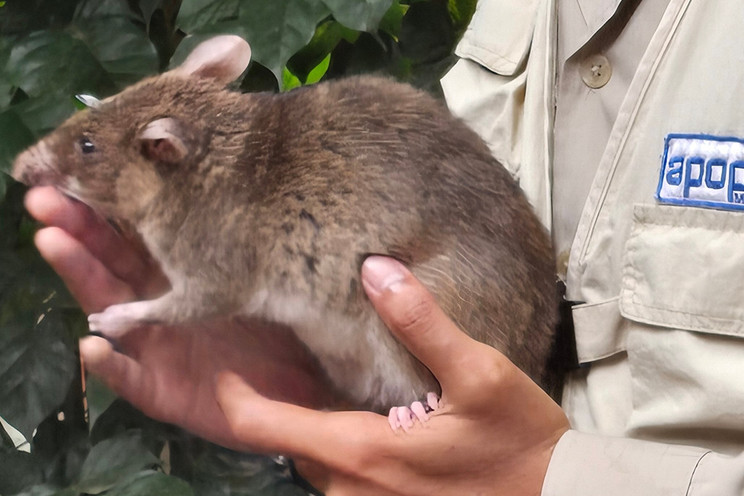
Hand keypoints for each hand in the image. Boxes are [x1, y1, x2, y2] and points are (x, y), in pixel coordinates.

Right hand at [26, 187, 332, 449]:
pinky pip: (131, 378)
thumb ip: (213, 235)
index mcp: (165, 274)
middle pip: (103, 263)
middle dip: (72, 228)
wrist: (293, 394)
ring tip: (52, 241)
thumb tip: (197, 168)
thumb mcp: (240, 278)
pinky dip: (110, 363)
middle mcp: (147, 308)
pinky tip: (90, 344)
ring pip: (105, 310)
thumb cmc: (268, 331)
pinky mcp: (160, 393)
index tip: (66, 171)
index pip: (122, 232)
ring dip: (79, 274)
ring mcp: (149, 350)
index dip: (94, 202)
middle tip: (40, 198)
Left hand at [214, 256, 569, 495]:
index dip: (233, 396)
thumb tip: (375, 270)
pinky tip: (366, 417)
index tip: (222, 366)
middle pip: (288, 443)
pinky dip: (339, 446)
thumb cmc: (521, 447)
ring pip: (317, 463)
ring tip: (314, 380)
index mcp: (362, 453)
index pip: (263, 427)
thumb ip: (421, 322)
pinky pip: (346, 479)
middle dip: (276, 405)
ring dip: (310, 426)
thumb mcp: (481, 373)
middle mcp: (353, 490)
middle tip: (271, 358)